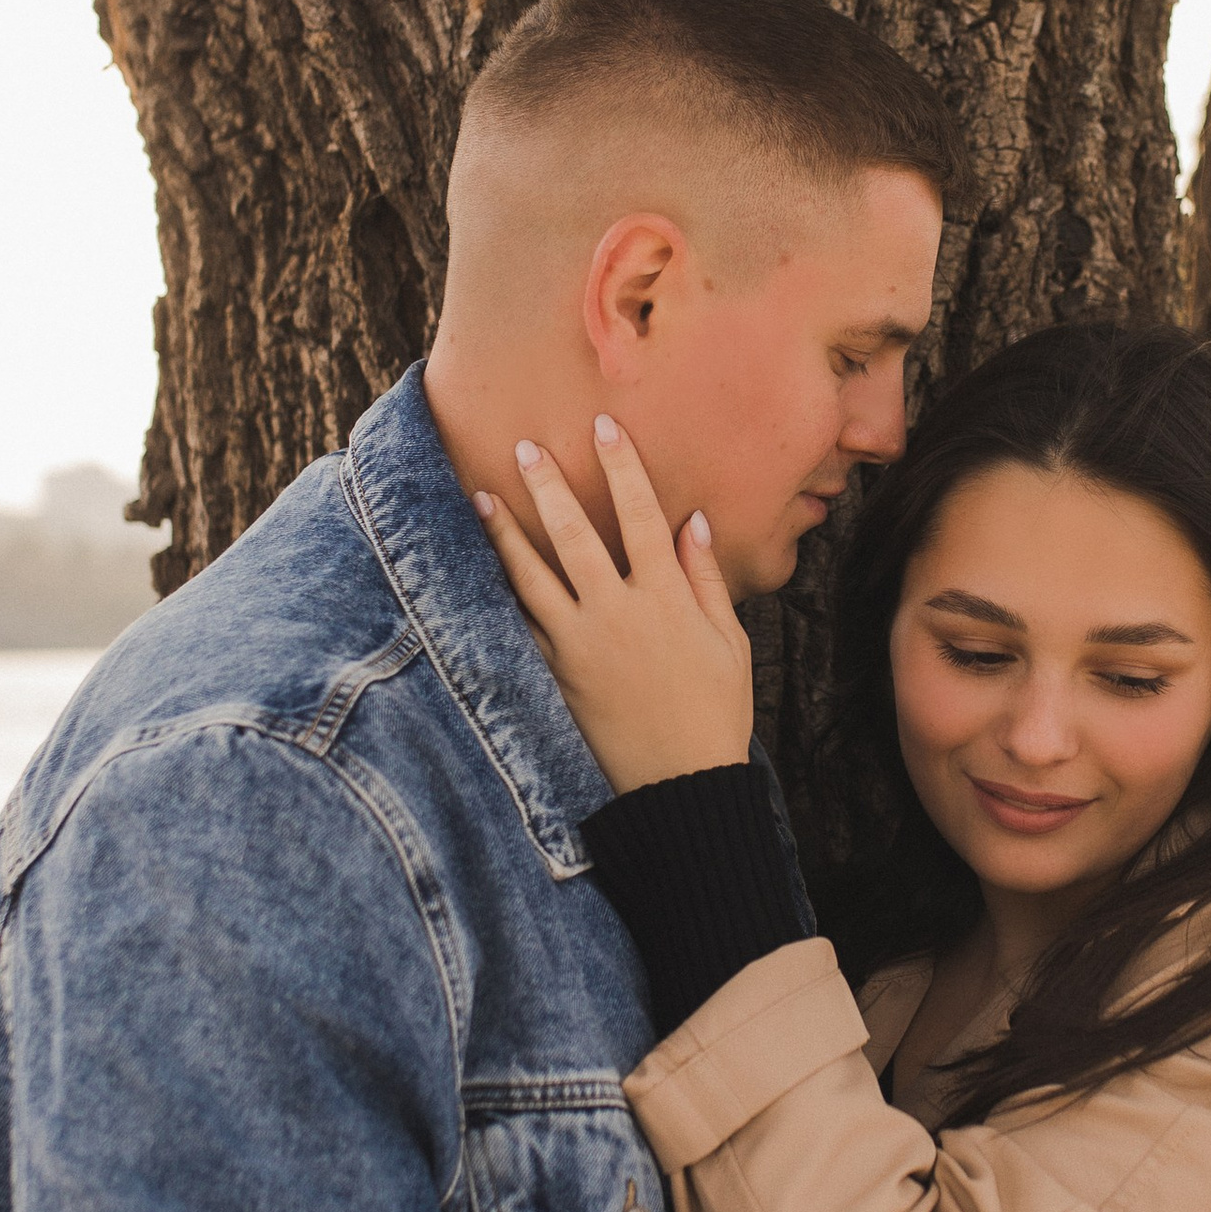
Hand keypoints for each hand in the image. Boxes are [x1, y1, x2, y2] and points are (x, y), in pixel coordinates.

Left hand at [472, 417, 754, 791]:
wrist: (678, 784)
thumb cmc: (716, 711)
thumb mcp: (729, 642)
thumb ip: (706, 578)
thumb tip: (693, 521)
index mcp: (666, 597)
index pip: (642, 514)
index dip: (622, 466)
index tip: (604, 426)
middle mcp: (617, 612)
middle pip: (574, 534)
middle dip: (548, 485)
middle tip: (524, 446)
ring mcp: (581, 644)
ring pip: (532, 576)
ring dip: (505, 534)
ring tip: (481, 498)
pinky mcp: (557, 675)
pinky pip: (522, 627)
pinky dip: (500, 596)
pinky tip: (481, 570)